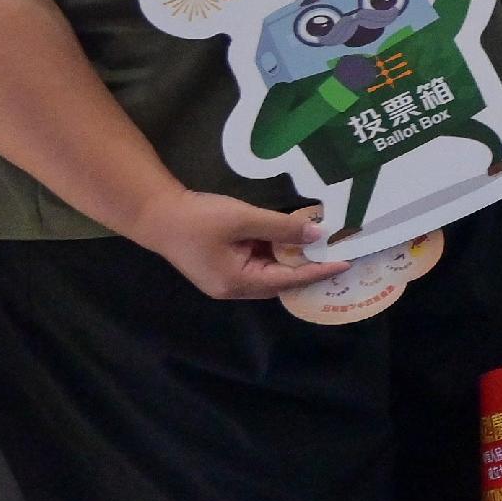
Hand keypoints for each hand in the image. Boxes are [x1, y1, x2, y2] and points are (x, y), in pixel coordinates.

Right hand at [137, 187, 343, 301]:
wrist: (155, 213)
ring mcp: (226, 278)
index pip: (289, 280)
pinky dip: (275, 250)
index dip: (318, 271)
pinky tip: (290, 236)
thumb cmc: (198, 218)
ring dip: (291, 257)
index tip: (345, 263)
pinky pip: (256, 261)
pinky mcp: (222, 264)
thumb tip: (318, 235)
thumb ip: (282, 228)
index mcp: (238, 283)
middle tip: (337, 252)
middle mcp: (234, 287)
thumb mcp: (244, 219)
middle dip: (308, 267)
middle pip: (280, 281)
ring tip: (320, 243)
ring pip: (269, 270)